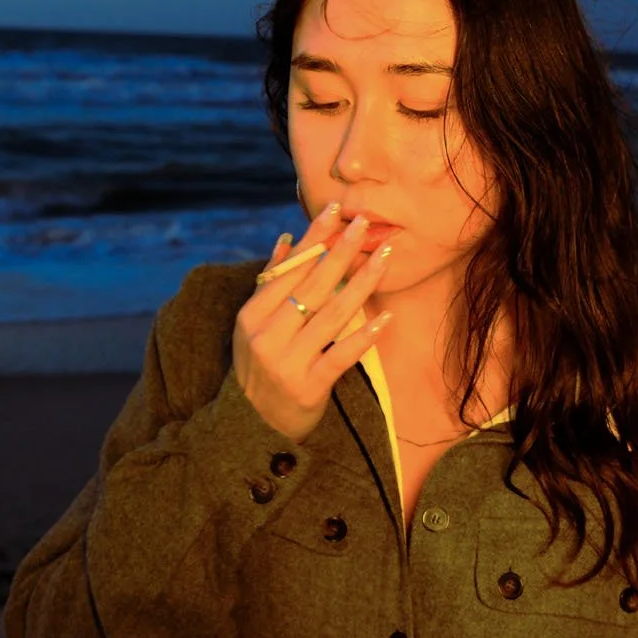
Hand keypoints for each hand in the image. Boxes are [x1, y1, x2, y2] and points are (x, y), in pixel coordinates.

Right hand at [232, 204, 396, 443]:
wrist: (252, 427)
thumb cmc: (258, 367)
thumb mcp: (252, 325)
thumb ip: (270, 282)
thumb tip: (288, 239)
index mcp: (252, 316)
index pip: (289, 269)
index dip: (314, 238)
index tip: (335, 210)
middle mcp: (267, 336)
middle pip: (312, 286)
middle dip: (341, 250)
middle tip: (365, 222)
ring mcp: (289, 362)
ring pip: (332, 314)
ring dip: (362, 282)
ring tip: (384, 255)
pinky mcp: (310, 386)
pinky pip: (342, 356)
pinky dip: (364, 335)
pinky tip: (385, 317)